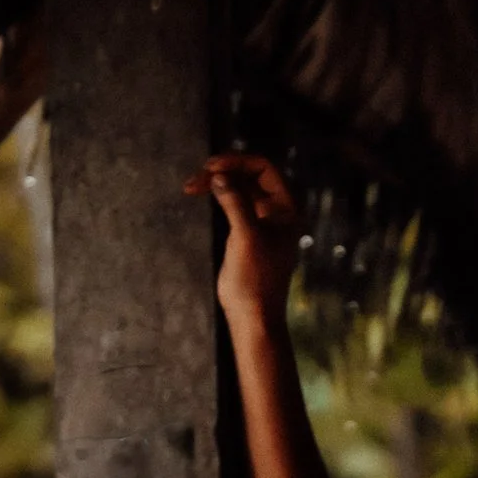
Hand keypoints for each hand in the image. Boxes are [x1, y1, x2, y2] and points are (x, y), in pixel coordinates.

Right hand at [189, 150, 302, 322]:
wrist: (252, 315)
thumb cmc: (255, 279)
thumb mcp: (246, 235)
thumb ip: (235, 202)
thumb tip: (219, 175)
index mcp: (287, 208)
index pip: (264, 168)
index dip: (237, 162)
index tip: (211, 167)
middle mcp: (278, 211)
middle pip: (249, 175)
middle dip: (223, 172)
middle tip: (196, 179)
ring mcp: (262, 220)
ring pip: (239, 187)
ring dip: (216, 183)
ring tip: (190, 186)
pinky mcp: (247, 231)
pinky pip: (233, 202)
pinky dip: (218, 196)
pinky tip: (201, 193)